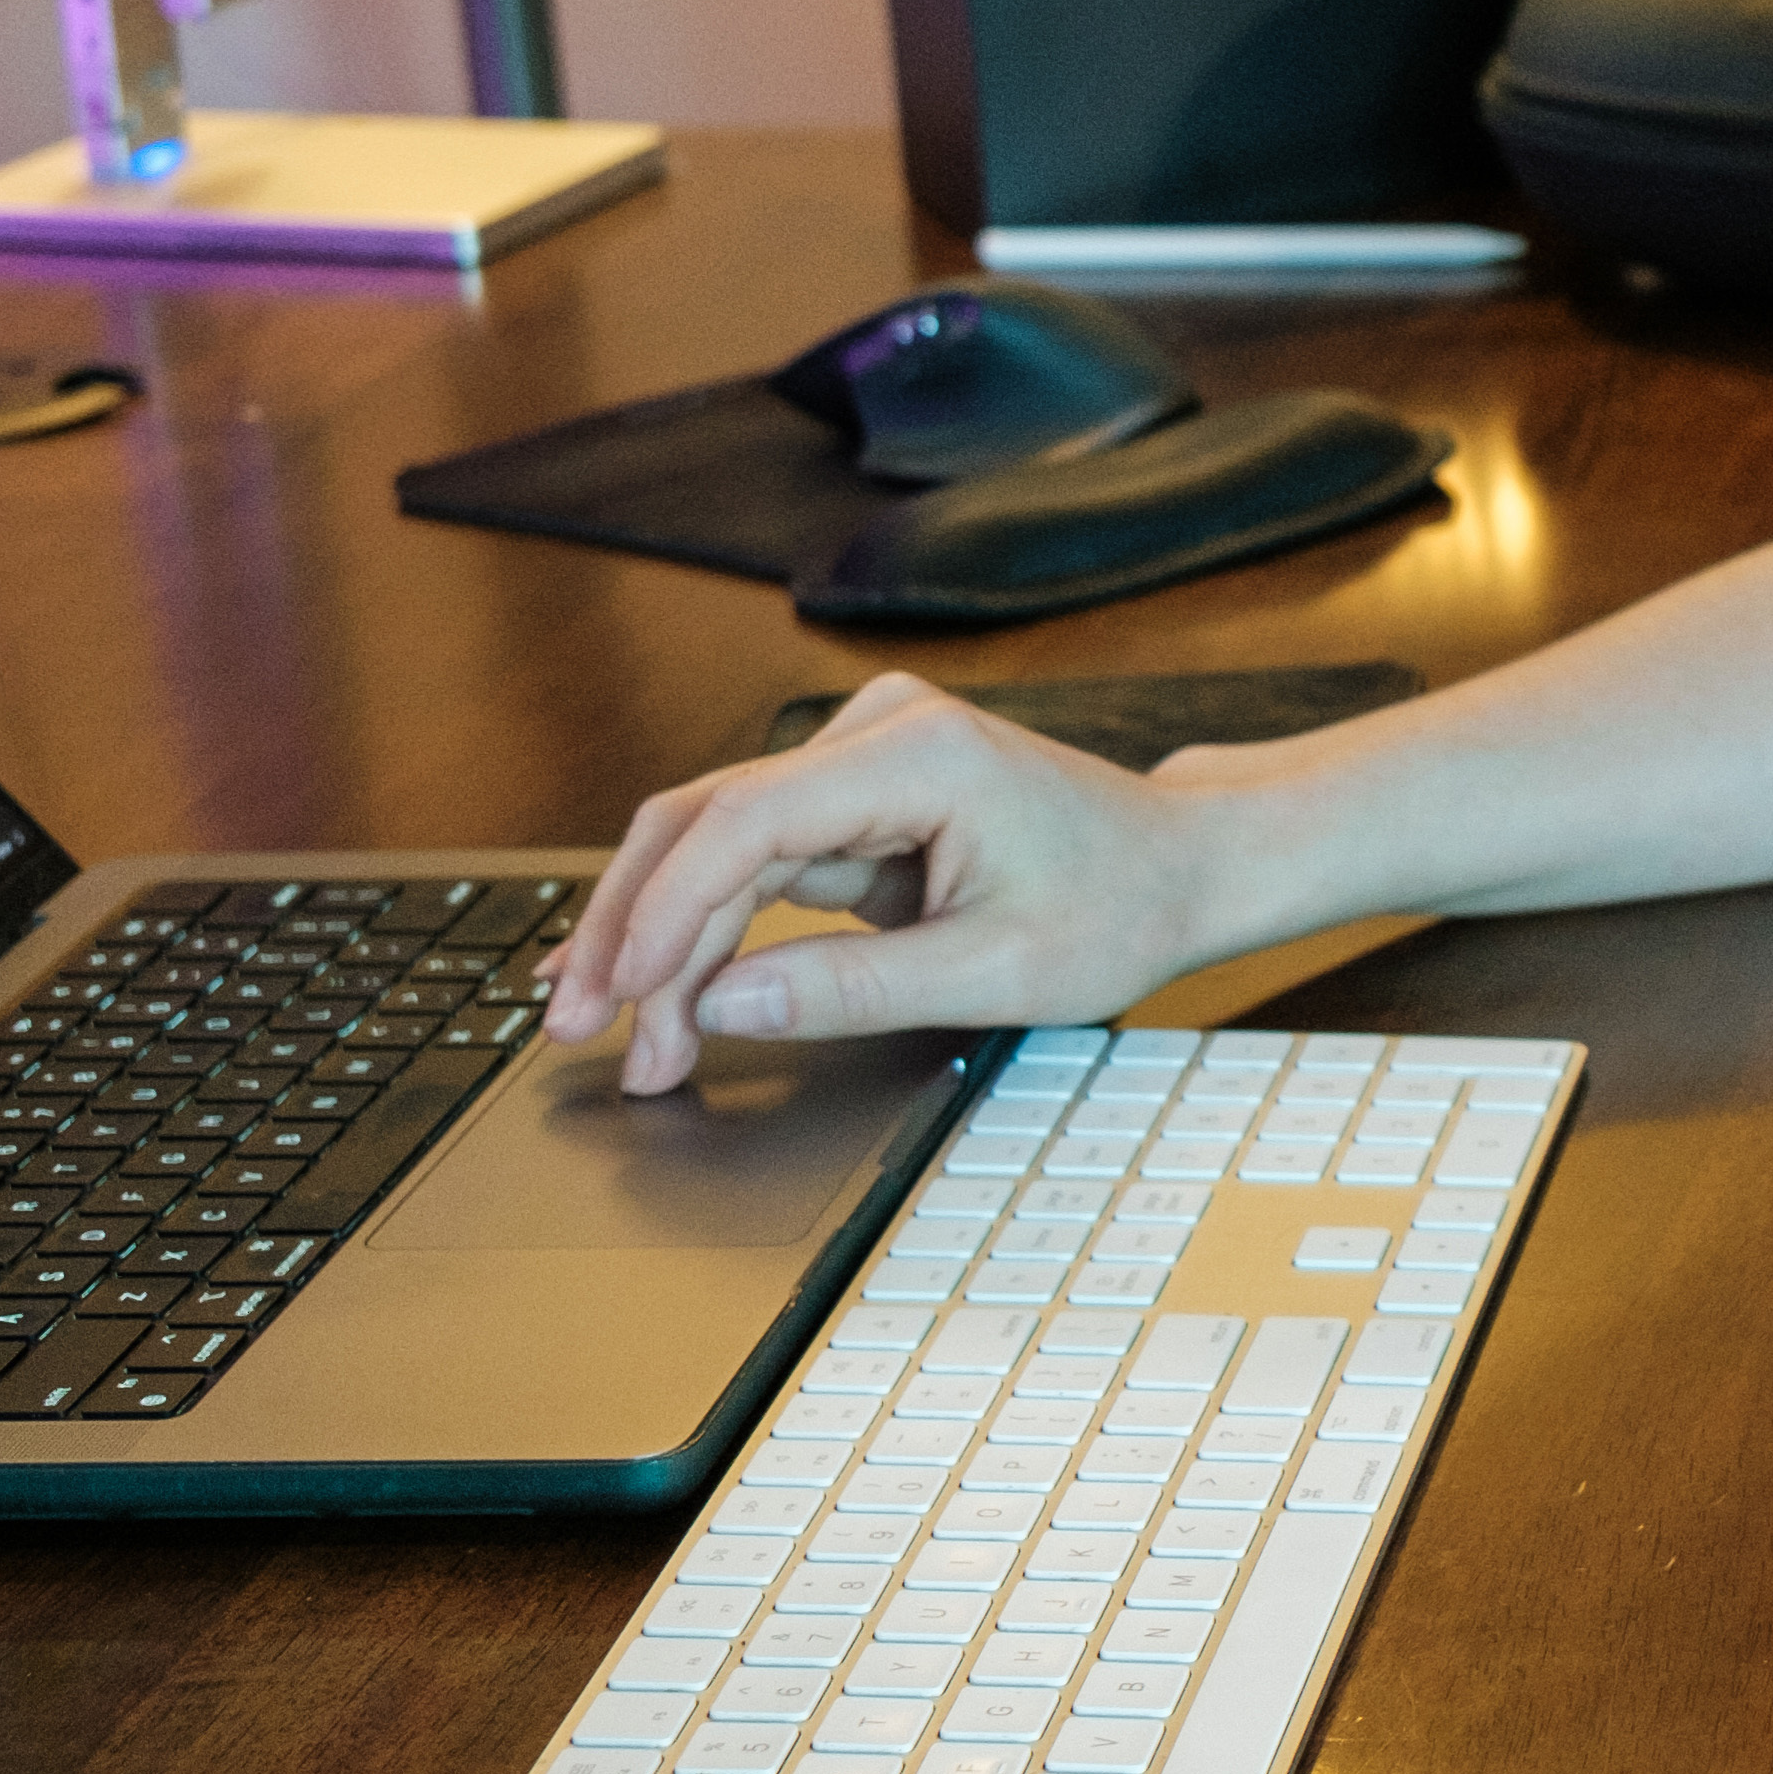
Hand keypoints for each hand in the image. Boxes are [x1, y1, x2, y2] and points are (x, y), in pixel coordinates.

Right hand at [543, 674, 1230, 1094]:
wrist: (1183, 866)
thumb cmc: (1120, 906)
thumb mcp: (996, 973)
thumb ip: (851, 989)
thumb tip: (721, 1009)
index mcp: (917, 755)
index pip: (745, 821)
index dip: (666, 911)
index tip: (617, 993)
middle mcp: (876, 733)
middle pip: (707, 824)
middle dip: (640, 934)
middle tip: (589, 1033)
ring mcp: (860, 756)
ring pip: (716, 845)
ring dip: (666, 942)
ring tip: (628, 1040)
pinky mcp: (855, 796)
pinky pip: (755, 860)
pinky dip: (709, 928)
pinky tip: (650, 985)